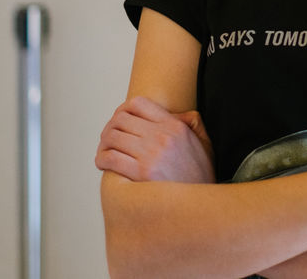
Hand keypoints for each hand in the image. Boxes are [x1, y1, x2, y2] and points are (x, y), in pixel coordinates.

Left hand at [96, 95, 214, 183]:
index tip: (120, 120)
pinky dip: (101, 159)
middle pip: (120, 119)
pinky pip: (110, 158)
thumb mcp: (205, 143)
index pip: (138, 103)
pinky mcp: (142, 173)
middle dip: (110, 127)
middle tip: (109, 138)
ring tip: (105, 151)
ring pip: (112, 136)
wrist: (200, 204)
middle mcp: (162, 136)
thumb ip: (193, 123)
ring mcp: (152, 154)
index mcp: (175, 126)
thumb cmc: (200, 176)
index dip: (123, 109)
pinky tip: (104, 164)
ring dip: (103, 143)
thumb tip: (178, 114)